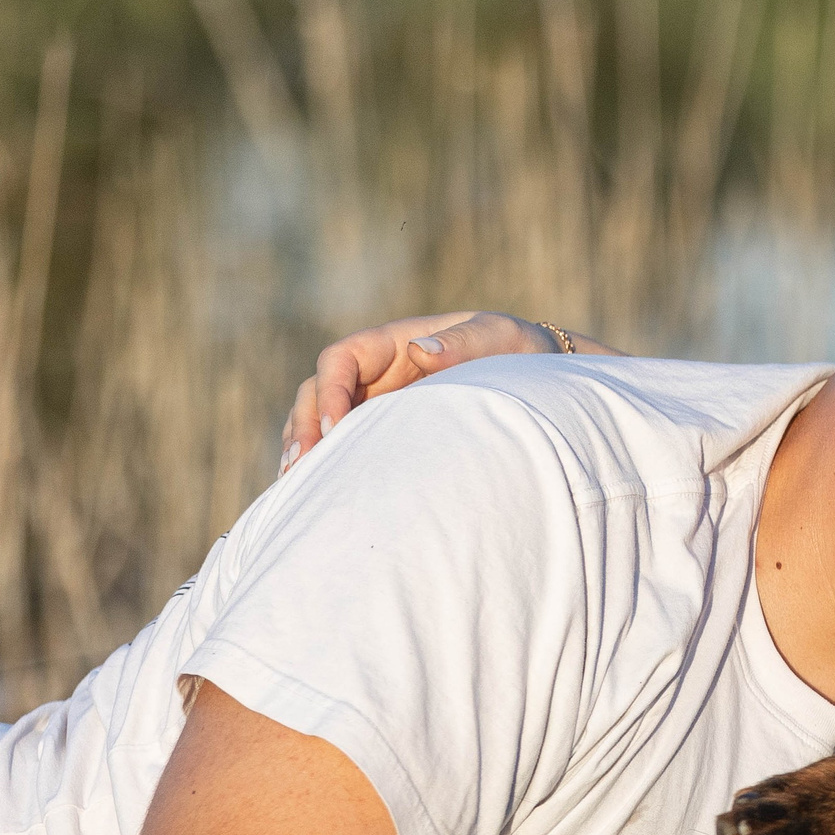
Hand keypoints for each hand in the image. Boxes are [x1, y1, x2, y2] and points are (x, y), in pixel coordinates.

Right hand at [279, 311, 595, 472]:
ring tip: (296, 485)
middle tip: (301, 466)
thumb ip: (465, 343)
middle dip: (305, 426)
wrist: (538, 378)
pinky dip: (328, 466)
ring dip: (306, 449)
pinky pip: (346, 446)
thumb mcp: (499, 338)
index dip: (331, 391)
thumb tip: (420, 350)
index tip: (339, 428)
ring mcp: (377, 403)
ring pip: (322, 421)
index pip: (342, 359)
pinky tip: (318, 496)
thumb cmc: (518, 352)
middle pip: (319, 392)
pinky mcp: (386, 433)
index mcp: (394, 343)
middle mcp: (377, 372)